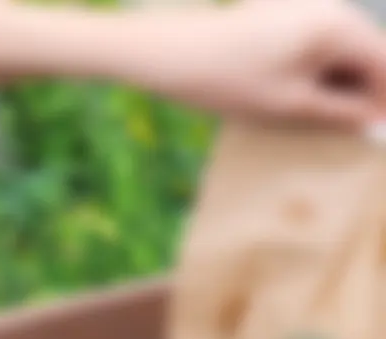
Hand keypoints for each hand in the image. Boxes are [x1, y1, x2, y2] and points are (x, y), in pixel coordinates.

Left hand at [117, 0, 385, 130]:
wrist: (168, 53)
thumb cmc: (226, 80)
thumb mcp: (290, 106)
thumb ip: (341, 112)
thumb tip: (373, 120)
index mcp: (338, 27)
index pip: (385, 62)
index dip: (384, 101)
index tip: (378, 133)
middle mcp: (329, 10)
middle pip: (368, 53)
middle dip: (365, 91)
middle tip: (352, 131)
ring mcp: (306, 9)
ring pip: (342, 51)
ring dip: (341, 83)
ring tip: (323, 119)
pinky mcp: (284, 15)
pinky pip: (317, 45)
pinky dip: (318, 72)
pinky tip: (301, 99)